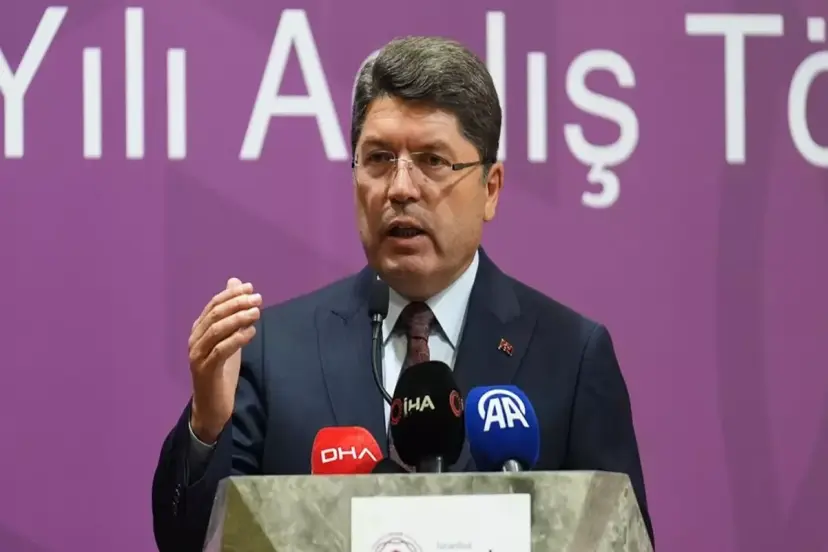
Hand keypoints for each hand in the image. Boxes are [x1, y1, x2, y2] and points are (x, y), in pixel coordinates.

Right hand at [188, 277, 261, 442]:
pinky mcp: (205, 371)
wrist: (211, 407)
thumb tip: (237, 284)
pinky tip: (250, 333)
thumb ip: (233, 315)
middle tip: (257, 299)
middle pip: (214, 315)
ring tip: (256, 312)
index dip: (230, 295)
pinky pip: (220, 351)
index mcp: (198, 331)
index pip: (213, 306)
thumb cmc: (221, 372)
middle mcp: (194, 340)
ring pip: (216, 331)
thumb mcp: (230, 340)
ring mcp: (197, 356)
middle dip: (236, 304)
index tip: (249, 287)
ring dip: (238, 319)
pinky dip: (236, 340)